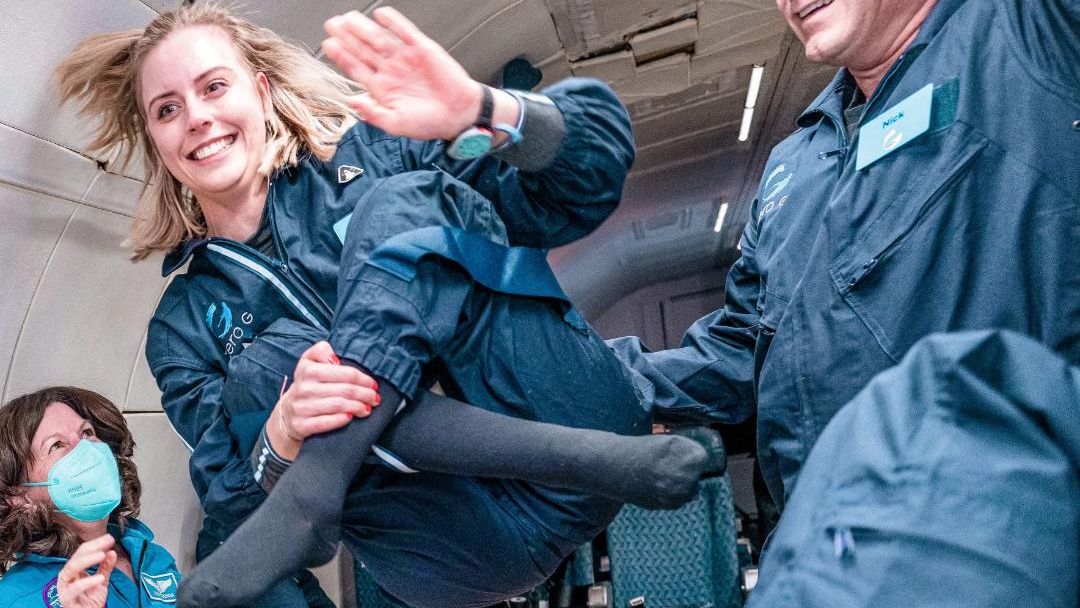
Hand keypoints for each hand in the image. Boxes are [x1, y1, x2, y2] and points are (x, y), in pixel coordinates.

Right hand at [57, 534, 116, 607]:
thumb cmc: (90, 599)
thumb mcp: (101, 581)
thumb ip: (105, 567)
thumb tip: (112, 552)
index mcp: (73, 570)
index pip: (82, 552)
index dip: (96, 544)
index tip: (110, 538)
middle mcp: (67, 577)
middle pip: (76, 557)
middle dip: (92, 548)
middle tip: (107, 542)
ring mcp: (64, 588)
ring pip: (70, 569)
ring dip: (86, 560)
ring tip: (102, 555)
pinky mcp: (66, 599)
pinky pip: (73, 590)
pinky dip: (86, 582)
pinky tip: (99, 578)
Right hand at [268, 341, 378, 457]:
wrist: (287, 412)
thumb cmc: (308, 384)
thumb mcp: (310, 361)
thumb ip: (322, 350)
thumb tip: (336, 359)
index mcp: (308, 369)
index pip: (345, 373)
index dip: (364, 379)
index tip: (374, 385)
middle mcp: (303, 388)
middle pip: (345, 390)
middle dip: (365, 394)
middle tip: (375, 398)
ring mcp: (301, 407)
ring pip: (338, 405)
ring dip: (358, 407)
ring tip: (368, 408)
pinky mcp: (300, 425)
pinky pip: (325, 423)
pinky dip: (341, 420)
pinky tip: (350, 417)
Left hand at [321, 8, 482, 139]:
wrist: (459, 114)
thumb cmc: (430, 122)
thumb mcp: (396, 124)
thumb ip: (373, 114)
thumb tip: (351, 102)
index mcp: (382, 88)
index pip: (356, 68)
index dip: (342, 56)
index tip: (328, 44)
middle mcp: (391, 70)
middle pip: (363, 49)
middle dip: (347, 37)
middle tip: (332, 24)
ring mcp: (405, 58)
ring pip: (379, 38)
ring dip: (364, 28)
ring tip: (349, 18)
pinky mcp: (422, 49)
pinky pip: (405, 31)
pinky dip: (393, 22)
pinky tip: (380, 15)